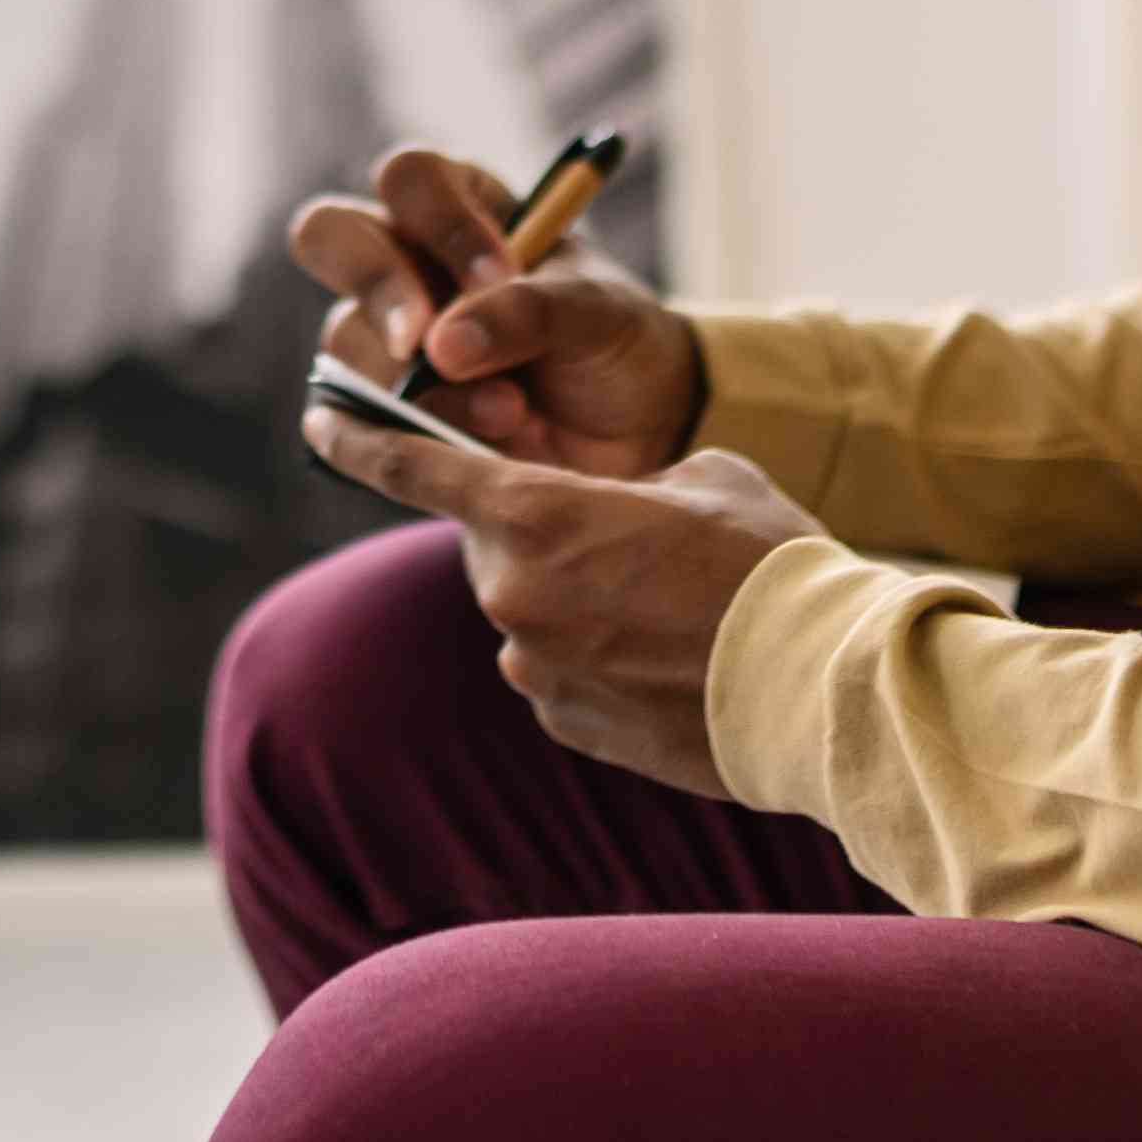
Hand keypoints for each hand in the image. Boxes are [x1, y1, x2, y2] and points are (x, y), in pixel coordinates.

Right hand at [284, 144, 709, 477]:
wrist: (637, 430)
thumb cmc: (614, 340)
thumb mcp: (597, 312)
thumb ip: (529, 311)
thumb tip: (441, 346)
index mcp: (463, 204)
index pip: (410, 178)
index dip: (442, 223)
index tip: (500, 275)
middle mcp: (408, 258)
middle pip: (329, 233)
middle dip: (379, 286)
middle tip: (426, 342)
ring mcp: (384, 333)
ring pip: (344, 336)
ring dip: (420, 383)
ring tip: (510, 413)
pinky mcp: (379, 405)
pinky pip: (350, 413)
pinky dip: (401, 433)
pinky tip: (464, 446)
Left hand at [295, 411, 826, 799]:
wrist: (822, 685)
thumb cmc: (768, 561)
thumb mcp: (703, 474)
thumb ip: (626, 481)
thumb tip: (611, 513)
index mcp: (534, 514)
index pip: (415, 468)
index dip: (360, 437)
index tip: (319, 416)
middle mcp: (512, 596)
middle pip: (493, 545)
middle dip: (538, 530)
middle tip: (621, 533)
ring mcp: (535, 671)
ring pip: (530, 612)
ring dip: (576, 599)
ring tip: (669, 603)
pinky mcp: (568, 726)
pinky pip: (560, 673)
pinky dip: (598, 657)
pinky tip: (668, 656)